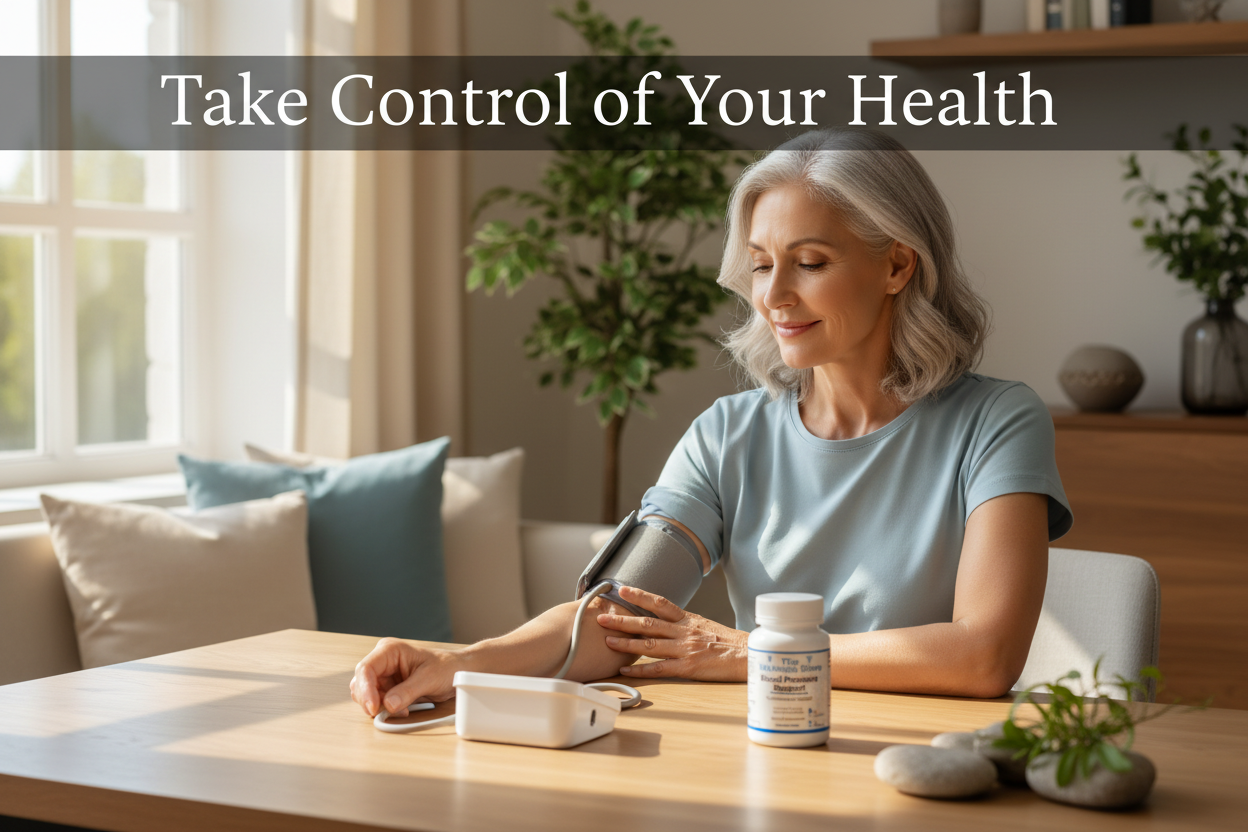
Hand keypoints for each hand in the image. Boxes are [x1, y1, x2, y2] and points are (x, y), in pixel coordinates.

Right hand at [349, 638, 462, 717]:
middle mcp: (382, 660)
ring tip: (403, 709)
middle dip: (371, 700)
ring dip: (379, 706)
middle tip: (389, 711)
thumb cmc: (446, 667)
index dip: (365, 689)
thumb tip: (388, 705)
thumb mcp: (429, 679)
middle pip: (361, 683)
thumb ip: (407, 692)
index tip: (373, 708)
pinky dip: (385, 709)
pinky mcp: (387, 687)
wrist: (457, 672)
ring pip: (366, 694)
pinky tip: (402, 709)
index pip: (366, 668)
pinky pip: (376, 701)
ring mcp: (384, 674)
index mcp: (390, 650)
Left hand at [597, 585, 747, 681]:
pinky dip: (640, 669)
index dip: (639, 596)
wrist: (749, 656)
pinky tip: (625, 669)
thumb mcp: (705, 625)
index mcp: (688, 619)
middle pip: (648, 623)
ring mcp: (685, 649)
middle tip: (601, 616)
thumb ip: (684, 624)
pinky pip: (659, 668)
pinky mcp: (688, 667)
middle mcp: (684, 631)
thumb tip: (664, 621)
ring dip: (626, 643)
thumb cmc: (728, 642)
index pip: (660, 603)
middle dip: (622, 619)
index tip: (621, 590)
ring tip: (607, 641)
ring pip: (650, 644)